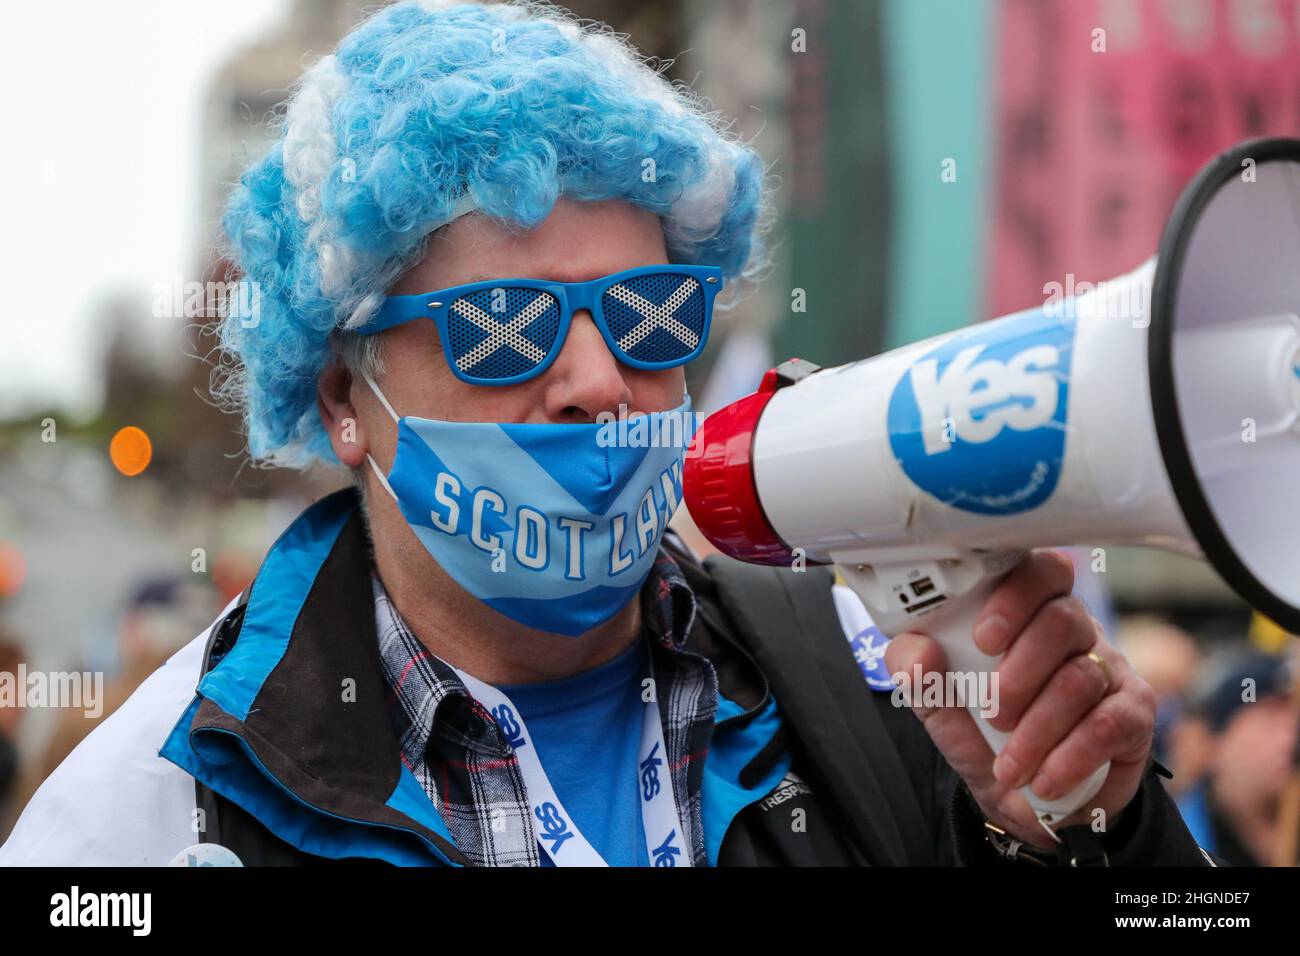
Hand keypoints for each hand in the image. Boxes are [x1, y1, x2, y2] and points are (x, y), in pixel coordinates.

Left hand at [882, 549, 1155, 847]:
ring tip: (1009, 766)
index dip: (1015, 596)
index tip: (984, 639)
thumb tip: (919, 654)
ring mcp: (1108, 669)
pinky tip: (1043, 780)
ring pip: (1079, 678)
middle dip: (1020, 672)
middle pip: (1062, 620)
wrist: (1023, 799)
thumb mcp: (939, 705)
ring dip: (1037, 729)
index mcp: (1027, 612)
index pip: (1039, 571)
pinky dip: (1069, 757)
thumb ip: (919, 674)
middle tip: (993, 713)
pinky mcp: (1132, 714)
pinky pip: (1108, 724)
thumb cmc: (983, 734)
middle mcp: (1075, 631)